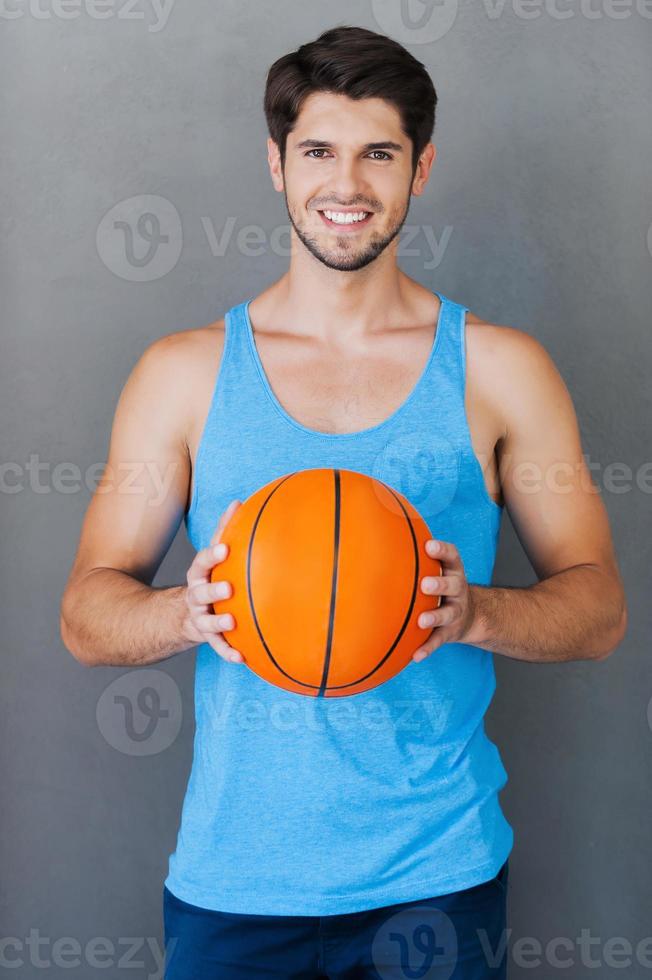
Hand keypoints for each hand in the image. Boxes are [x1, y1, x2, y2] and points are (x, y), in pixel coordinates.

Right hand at [182, 499, 243, 663]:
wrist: (181, 613)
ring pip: (207, 621)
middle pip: (201, 593)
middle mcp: (196, 596)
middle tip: (228, 587)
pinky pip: (217, 646)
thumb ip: (224, 530)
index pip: (202, 562)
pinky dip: (228, 652)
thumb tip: (239, 501)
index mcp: (199, 574)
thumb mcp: (211, 557)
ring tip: (232, 621)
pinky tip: (242, 658)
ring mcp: (199, 618)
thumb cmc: (207, 577)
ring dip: (219, 621)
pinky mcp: (207, 636)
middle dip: (213, 590)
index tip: (225, 548)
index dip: (212, 556)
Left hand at [412, 538, 478, 662]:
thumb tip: (381, 531)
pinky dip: (428, 648)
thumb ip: (417, 555)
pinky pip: (438, 641)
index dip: (442, 550)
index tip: (429, 546)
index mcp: (453, 571)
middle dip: (440, 583)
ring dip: (435, 617)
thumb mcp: (439, 568)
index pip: (452, 556)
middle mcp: (458, 590)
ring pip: (448, 613)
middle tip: (425, 584)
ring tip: (422, 620)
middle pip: (454, 584)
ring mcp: (455, 611)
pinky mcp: (450, 632)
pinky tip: (415, 656)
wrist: (471, 616)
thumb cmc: (442, 586)